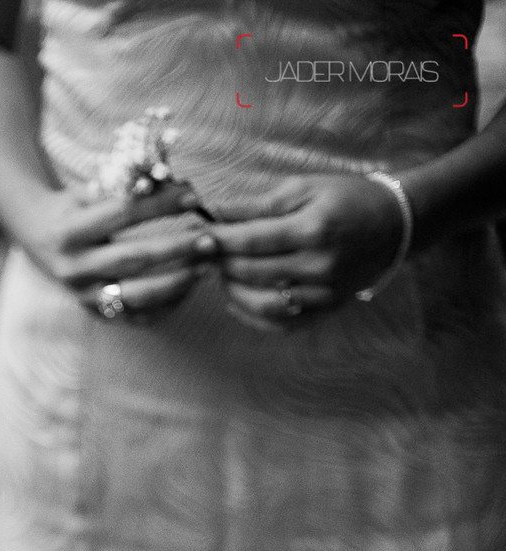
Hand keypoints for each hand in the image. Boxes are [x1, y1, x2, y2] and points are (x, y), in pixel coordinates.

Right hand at [12, 183, 214, 317]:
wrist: (36, 237)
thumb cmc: (72, 208)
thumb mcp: (89, 192)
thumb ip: (127, 191)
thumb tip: (178, 186)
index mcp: (70, 232)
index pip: (122, 214)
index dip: (160, 205)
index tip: (193, 197)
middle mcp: (74, 268)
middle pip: (133, 258)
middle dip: (176, 248)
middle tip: (209, 240)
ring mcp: (83, 296)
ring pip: (137, 294)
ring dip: (177, 282)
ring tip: (205, 267)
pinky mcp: (93, 313)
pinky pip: (135, 317)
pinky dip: (165, 307)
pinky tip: (187, 289)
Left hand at [205, 173, 406, 328]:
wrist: (393, 226)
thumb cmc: (346, 199)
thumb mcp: (305, 188)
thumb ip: (258, 204)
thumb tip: (214, 212)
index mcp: (313, 228)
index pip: (251, 240)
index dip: (219, 240)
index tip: (198, 236)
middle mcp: (318, 265)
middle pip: (251, 272)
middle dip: (222, 263)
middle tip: (208, 254)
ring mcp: (322, 292)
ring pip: (260, 303)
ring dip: (232, 291)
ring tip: (223, 274)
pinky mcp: (324, 310)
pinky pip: (279, 323)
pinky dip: (252, 315)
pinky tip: (239, 299)